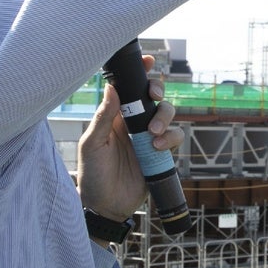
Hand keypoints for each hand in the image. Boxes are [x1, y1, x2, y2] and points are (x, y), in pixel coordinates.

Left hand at [78, 54, 176, 220]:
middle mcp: (133, 123)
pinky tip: (158, 148)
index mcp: (114, 116)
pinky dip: (171, 138)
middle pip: (154, 97)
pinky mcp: (161, 153)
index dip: (140, 73)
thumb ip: (103, 117)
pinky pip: (176, 137)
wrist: (106, 205)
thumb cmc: (92, 174)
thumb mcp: (92, 144)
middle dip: (158, 92)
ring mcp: (149, 137)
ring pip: (168, 115)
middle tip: (154, 97)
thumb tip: (111, 87)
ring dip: (165, 118)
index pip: (128, 88)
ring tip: (153, 134)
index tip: (149, 62)